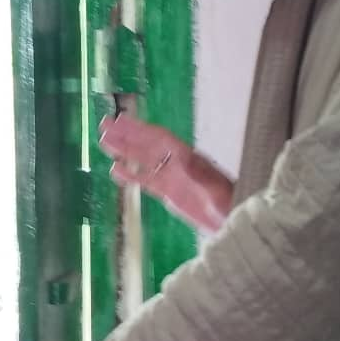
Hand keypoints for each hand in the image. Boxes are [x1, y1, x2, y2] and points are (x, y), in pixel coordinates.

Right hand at [97, 113, 232, 234]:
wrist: (235, 220)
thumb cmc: (231, 204)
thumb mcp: (217, 190)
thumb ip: (200, 175)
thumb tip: (182, 157)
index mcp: (189, 158)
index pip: (160, 139)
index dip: (141, 129)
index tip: (122, 120)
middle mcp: (178, 164)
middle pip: (148, 145)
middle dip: (127, 134)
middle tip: (105, 123)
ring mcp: (173, 178)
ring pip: (144, 161)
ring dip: (125, 150)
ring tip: (104, 140)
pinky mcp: (170, 193)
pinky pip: (147, 181)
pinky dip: (131, 175)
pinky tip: (115, 170)